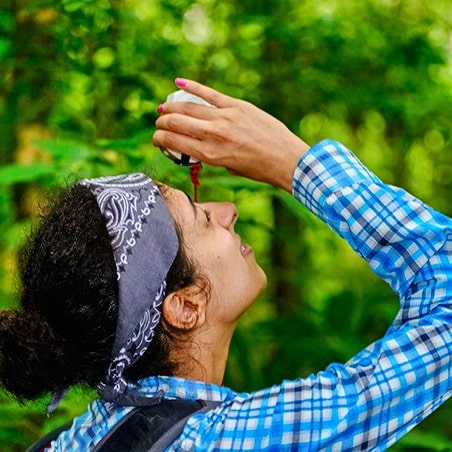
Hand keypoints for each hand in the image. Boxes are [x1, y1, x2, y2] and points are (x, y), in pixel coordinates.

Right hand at [153, 79, 310, 191]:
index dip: (160, 138)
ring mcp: (225, 117)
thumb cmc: (258, 168)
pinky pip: (209, 93)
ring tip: (164, 108)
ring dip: (172, 106)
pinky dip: (192, 86)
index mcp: (210, 155)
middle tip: (159, 123)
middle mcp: (214, 135)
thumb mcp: (228, 168)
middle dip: (162, 122)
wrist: (285, 159)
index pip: (174, 142)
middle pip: (177, 122)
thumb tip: (197, 144)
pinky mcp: (237, 106)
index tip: (157, 138)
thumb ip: (211, 155)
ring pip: (189, 106)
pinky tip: (178, 82)